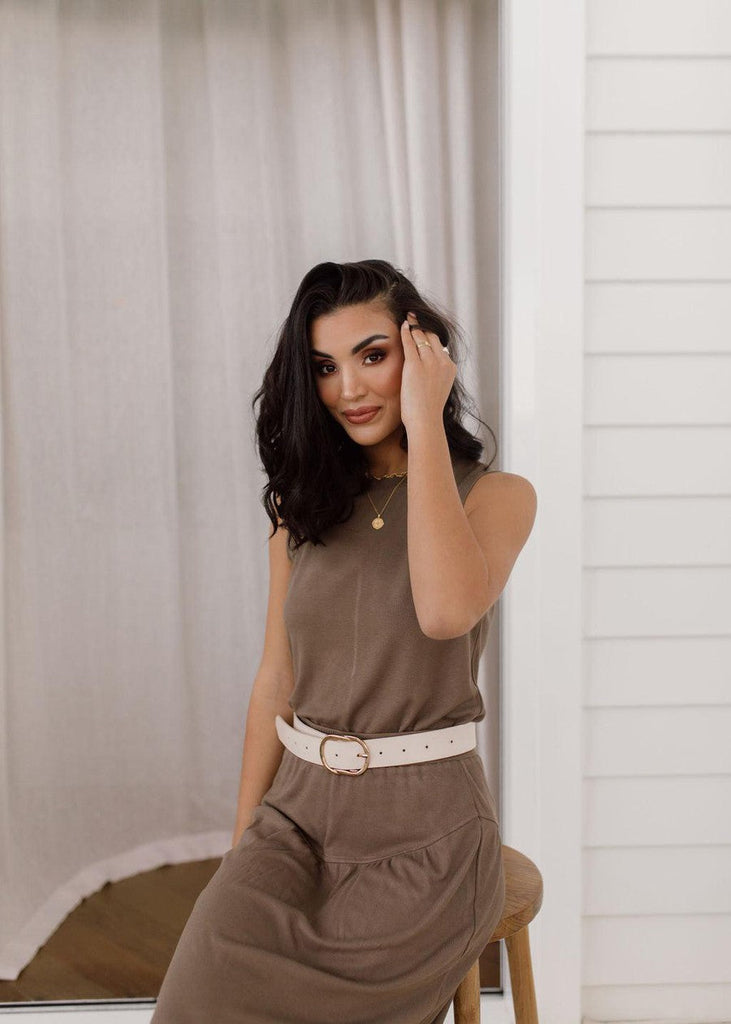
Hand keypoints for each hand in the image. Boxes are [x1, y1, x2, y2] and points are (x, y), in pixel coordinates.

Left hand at [398, 311, 455, 430]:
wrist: (425, 420)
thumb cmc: (427, 411)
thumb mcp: (438, 390)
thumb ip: (435, 377)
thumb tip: (428, 372)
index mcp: (450, 368)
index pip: (440, 346)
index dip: (430, 336)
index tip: (424, 330)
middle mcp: (442, 362)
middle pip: (432, 337)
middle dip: (423, 327)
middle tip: (415, 317)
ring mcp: (429, 362)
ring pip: (421, 337)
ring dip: (414, 326)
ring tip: (409, 317)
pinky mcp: (415, 365)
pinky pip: (410, 342)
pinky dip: (406, 332)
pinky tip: (402, 325)